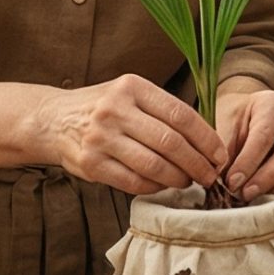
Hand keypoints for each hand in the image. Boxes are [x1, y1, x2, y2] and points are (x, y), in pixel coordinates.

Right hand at [27, 75, 226, 195]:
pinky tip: (162, 185)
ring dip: (178, 178)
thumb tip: (207, 140)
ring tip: (188, 181)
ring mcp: (100, 137)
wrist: (53, 120)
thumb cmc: (103, 107)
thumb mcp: (130, 94)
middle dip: (197, 163)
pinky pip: (133, 181)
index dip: (206, 138)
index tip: (220, 154)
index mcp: (131, 87)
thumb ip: (162, 110)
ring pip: (153, 165)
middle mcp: (115, 109)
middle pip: (170, 142)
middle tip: (210, 175)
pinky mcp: (91, 163)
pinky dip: (154, 187)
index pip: (181, 114)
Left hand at [215, 87, 273, 210]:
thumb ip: (222, 147)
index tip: (232, 182)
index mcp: (272, 105)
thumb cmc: (233, 118)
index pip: (264, 136)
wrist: (245, 112)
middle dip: (268, 179)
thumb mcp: (222, 122)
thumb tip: (218, 176)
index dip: (248, 162)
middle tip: (245, 195)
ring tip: (262, 202)